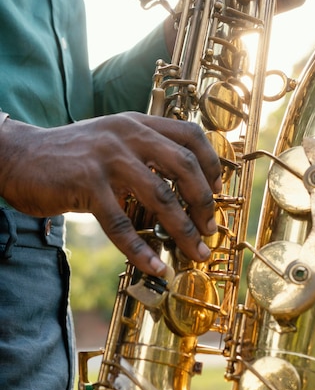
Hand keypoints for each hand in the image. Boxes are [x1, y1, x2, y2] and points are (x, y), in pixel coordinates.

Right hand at [0, 113, 221, 275]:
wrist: (21, 157)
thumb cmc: (73, 155)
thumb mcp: (113, 138)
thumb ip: (144, 150)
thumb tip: (181, 184)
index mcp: (138, 123)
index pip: (190, 135)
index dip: (212, 163)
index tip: (219, 191)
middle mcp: (128, 135)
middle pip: (184, 166)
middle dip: (205, 202)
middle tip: (211, 228)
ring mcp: (108, 158)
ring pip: (160, 197)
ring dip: (183, 230)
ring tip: (195, 252)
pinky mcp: (87, 185)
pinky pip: (121, 224)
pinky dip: (141, 250)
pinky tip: (155, 266)